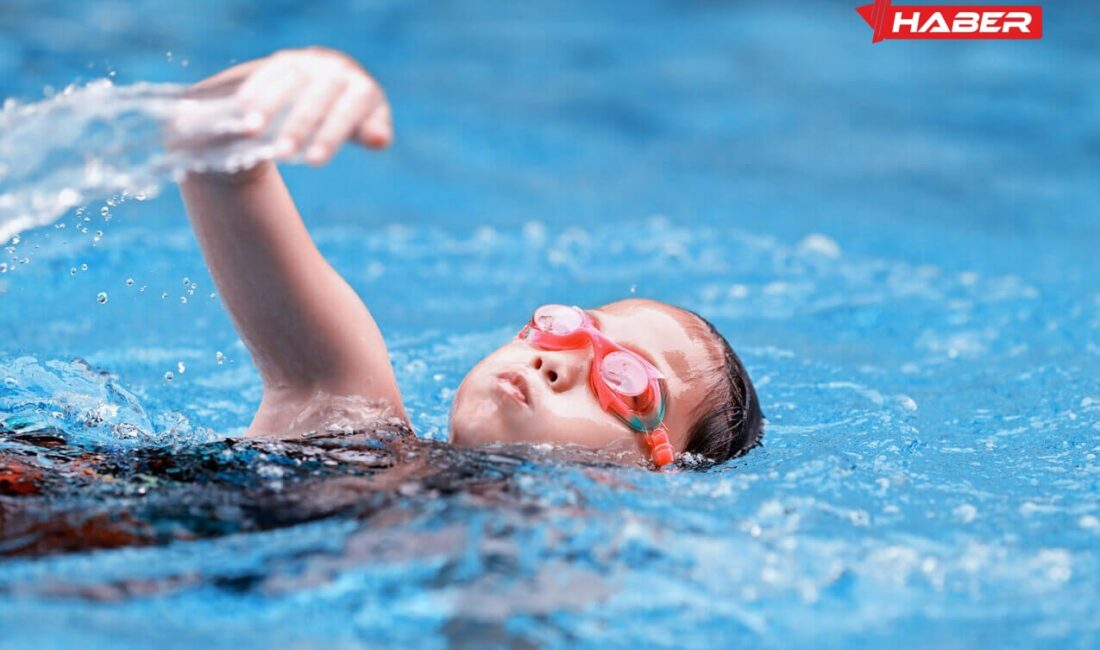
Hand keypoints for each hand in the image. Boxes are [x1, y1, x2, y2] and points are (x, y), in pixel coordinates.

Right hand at [233, 47, 392, 164]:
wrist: (336, 77)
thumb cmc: (354, 113)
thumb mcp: (368, 124)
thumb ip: (373, 132)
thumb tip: (379, 139)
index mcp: (363, 89)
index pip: (348, 112)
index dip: (331, 136)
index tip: (314, 162)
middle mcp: (337, 70)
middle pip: (317, 99)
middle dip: (298, 126)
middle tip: (282, 153)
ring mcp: (311, 62)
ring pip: (289, 82)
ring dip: (269, 105)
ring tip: (250, 131)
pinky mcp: (287, 60)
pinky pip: (271, 71)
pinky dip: (256, 87)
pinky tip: (241, 105)